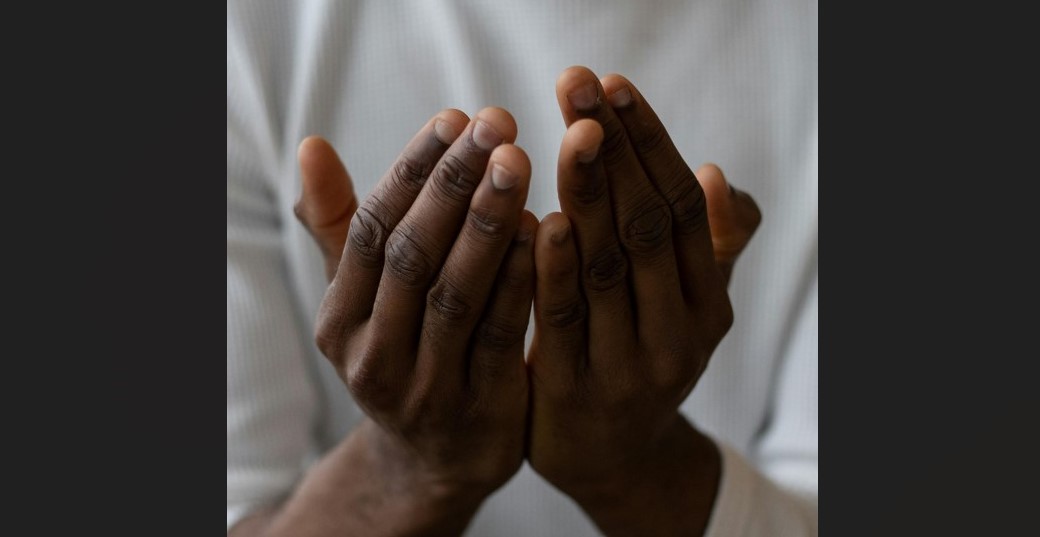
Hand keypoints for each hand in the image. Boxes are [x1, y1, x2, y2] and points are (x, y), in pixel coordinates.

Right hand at [282, 108, 536, 534]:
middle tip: (496, 123)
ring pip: (454, 294)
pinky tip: (545, 230)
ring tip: (519, 162)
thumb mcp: (365, 300)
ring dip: (487, 223)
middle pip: (411, 256)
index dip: (412, 171)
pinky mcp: (480, 410)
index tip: (454, 117)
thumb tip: (309, 147)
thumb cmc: (405, 351)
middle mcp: (371, 356)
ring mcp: (424, 389)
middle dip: (454, 184)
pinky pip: (500, 336)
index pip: (371, 231)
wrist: (436, 459)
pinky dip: (519, 281)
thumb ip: (341, 227)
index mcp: (339, 321)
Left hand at [525, 66, 759, 534]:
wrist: (613, 461)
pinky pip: (564, 322)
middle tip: (578, 84)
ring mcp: (629, 366)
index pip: (681, 208)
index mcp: (708, 303)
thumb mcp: (686, 308)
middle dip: (612, 149)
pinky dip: (554, 269)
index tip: (614, 86)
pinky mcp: (574, 393)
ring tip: (571, 131)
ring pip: (609, 267)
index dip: (649, 143)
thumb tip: (715, 176)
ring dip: (590, 193)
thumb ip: (705, 247)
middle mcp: (678, 333)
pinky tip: (540, 218)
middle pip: (647, 226)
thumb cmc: (641, 357)